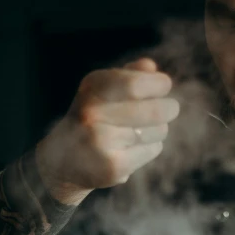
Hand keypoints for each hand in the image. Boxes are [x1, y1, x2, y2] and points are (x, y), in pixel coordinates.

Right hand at [35, 58, 179, 203]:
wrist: (63, 162)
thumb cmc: (92, 118)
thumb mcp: (102, 90)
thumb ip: (127, 75)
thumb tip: (151, 68)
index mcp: (92, 89)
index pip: (135, 84)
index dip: (158, 84)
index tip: (164, 85)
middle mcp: (93, 114)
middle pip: (155, 111)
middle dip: (169, 108)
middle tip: (171, 108)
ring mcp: (103, 142)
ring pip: (158, 131)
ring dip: (157, 130)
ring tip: (137, 132)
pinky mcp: (114, 167)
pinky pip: (153, 149)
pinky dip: (149, 148)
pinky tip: (131, 149)